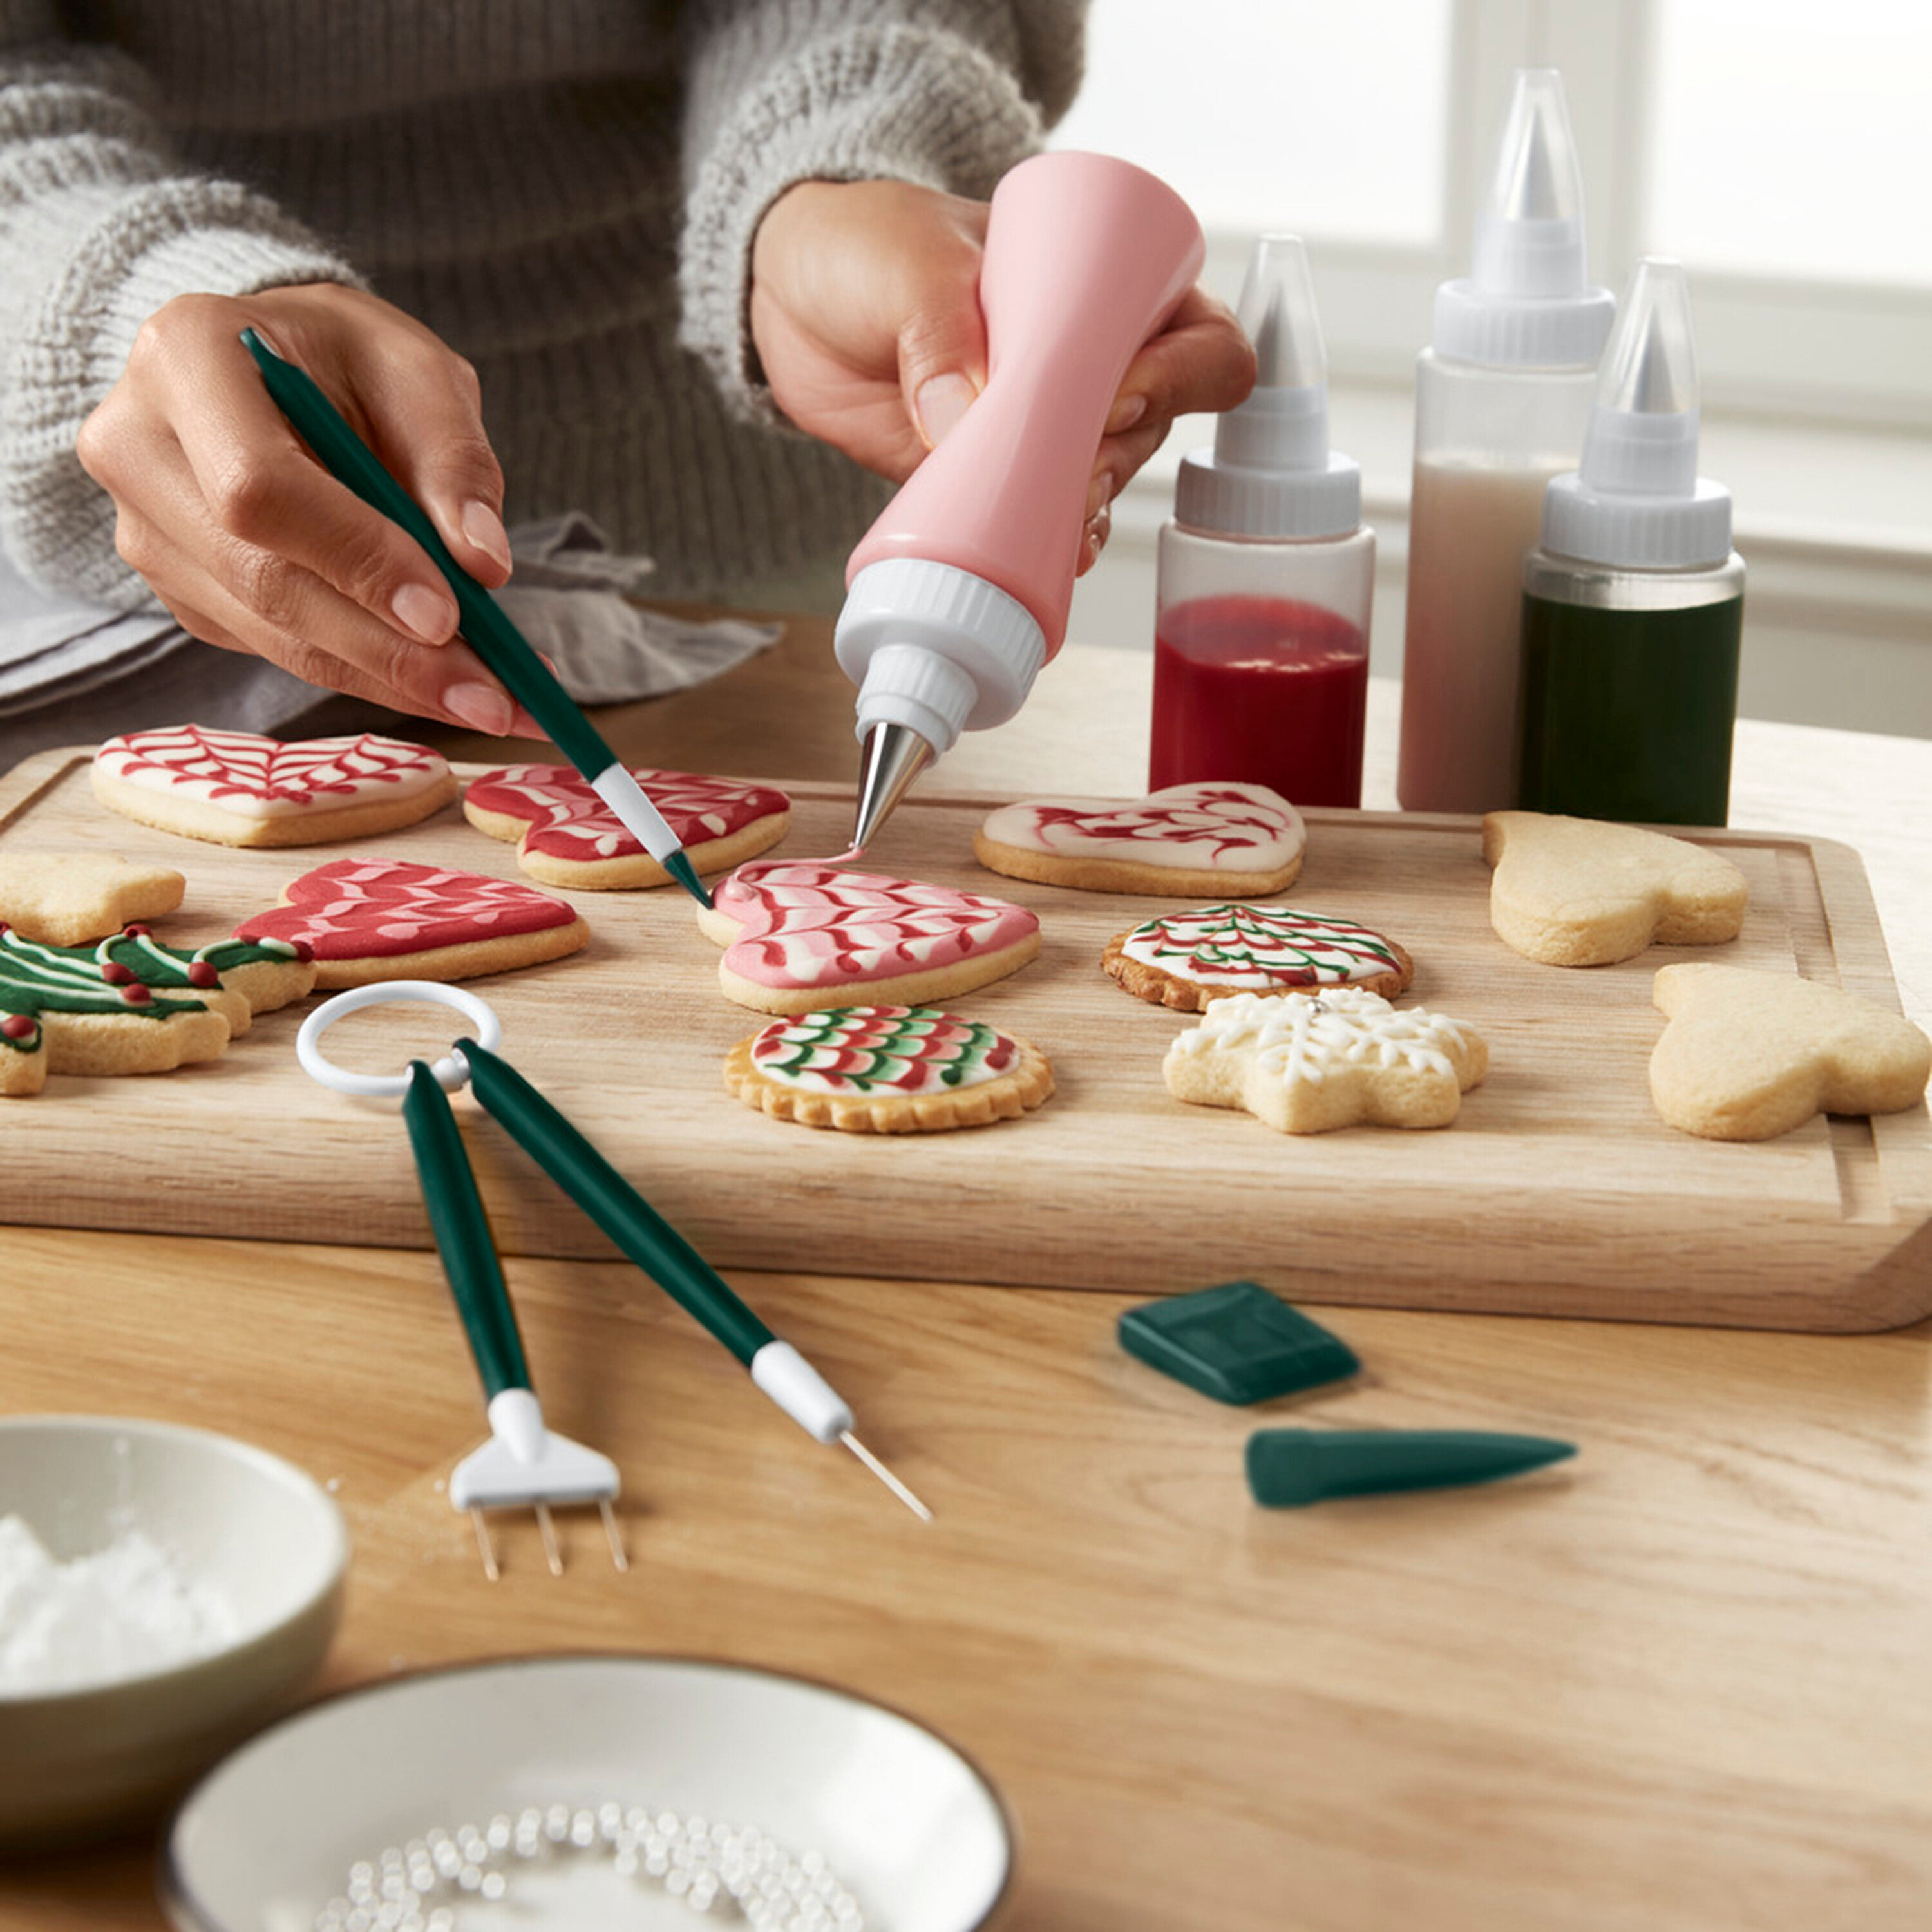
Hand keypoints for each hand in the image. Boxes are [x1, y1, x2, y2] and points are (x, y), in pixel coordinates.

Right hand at [77, 283, 527, 731]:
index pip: (259, 488)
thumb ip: (453, 460)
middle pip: (262, 580)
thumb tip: (483, 565)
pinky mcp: (179, 588)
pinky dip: (367, 671)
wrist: (280, 368)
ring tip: (488, 699)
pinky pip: (277, 649)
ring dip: (389, 678)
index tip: (449, 615)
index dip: (356, 559)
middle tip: (491, 693)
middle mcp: (138, 447)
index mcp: (185, 358)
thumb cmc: (347, 358)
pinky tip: (438, 678)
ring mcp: (148, 528)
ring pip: (273, 634)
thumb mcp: (415, 370)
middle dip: (388, 648)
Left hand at [750, 178, 1254, 573]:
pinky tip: (1042, 559)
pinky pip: (1045, 520)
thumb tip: (963, 419)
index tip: (1118, 394)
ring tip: (1046, 518)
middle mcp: (1095, 358)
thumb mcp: (907, 261)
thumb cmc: (867, 246)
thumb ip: (936, 327)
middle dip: (1120, 456)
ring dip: (1086, 505)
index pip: (1200, 337)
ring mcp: (1048, 422)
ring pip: (1105, 479)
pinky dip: (1048, 545)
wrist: (790, 295)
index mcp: (1109, 282)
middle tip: (1068, 471)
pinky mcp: (997, 474)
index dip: (1185, 374)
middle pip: (1157, 425)